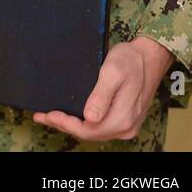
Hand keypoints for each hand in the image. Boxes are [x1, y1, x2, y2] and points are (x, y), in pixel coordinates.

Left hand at [33, 36, 173, 140]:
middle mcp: (126, 126)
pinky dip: (84, 124)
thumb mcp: (112, 73)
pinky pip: (102, 127)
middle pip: (89, 134)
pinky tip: (72, 116)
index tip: (48, 114)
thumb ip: (101, 96)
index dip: (66, 124)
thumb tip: (89, 117)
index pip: (88, 130)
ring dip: (72, 126)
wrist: (149, 58)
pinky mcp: (126, 119)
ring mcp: (127, 125)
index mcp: (122, 118)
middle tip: (42, 116)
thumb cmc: (130, 61)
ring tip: (51, 117)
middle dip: (64, 126)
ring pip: (95, 132)